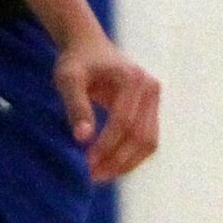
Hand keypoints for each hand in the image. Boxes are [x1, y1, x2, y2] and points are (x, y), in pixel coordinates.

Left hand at [53, 34, 160, 181]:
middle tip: (93, 176)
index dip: (106, 146)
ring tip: (100, 175)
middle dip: (118, 160)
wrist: (88, 46)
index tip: (86, 163)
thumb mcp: (67, 79)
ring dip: (126, 163)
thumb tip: (83, 138)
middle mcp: (151, 88)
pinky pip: (147, 138)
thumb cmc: (75, 61)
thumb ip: (76, 106)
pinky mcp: (151, 108)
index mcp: (133, 79)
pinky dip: (130, 155)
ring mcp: (155, 99)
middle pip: (141, 135)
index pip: (123, 122)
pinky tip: (109, 165)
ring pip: (149, 142)